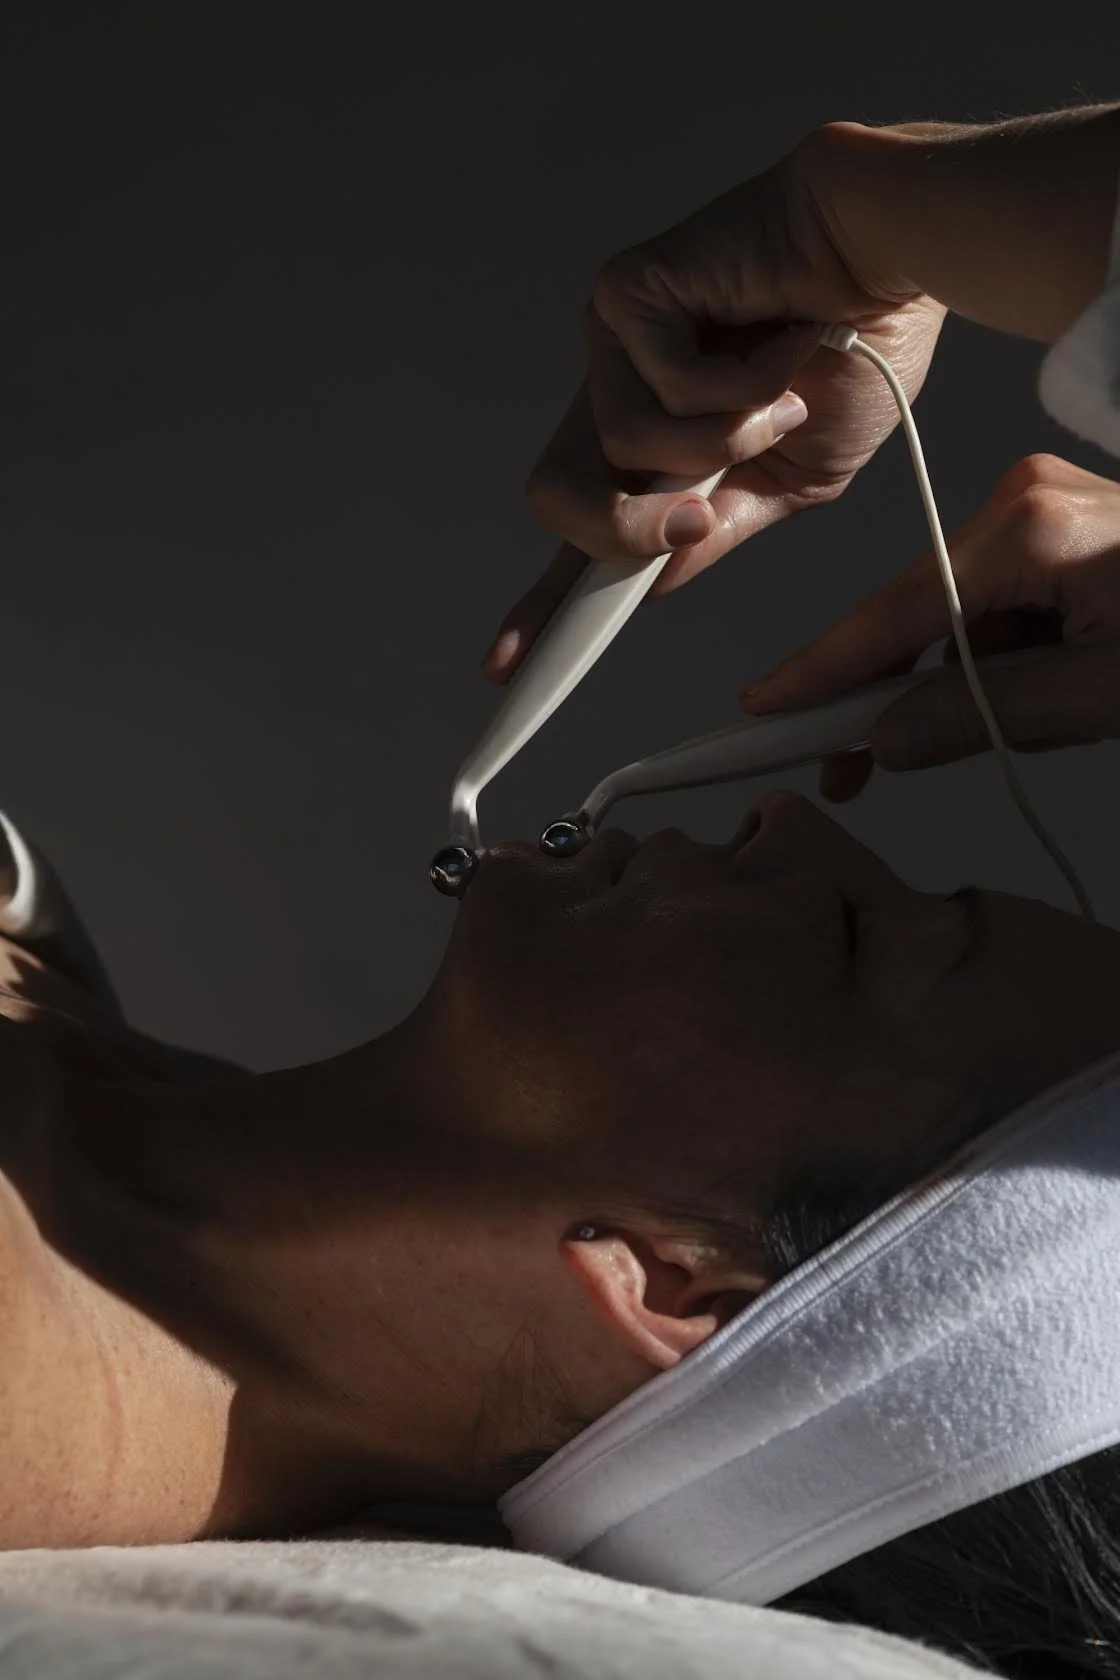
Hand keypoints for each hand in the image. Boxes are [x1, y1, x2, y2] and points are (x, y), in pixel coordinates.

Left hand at [483, 123, 946, 680]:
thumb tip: (650, 582)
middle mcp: (620, 394)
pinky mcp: (628, 294)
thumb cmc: (856, 353)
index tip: (501, 666)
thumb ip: (715, 528)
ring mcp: (617, 341)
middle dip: (627, 525)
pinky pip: (659, 394)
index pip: (580, 528)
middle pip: (556, 496)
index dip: (539, 601)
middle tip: (702, 511)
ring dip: (724, 442)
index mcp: (656, 446)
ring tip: (779, 391)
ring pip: (621, 450)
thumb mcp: (792, 479)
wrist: (897, 264)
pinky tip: (777, 338)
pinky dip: (739, 390)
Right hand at [742, 454, 1119, 799]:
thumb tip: (885, 739)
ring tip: (973, 742)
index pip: (895, 614)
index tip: (763, 711)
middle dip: (888, 694)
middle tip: (846, 768)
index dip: (822, 671)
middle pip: (918, 614)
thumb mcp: (1105, 696)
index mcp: (1028, 527)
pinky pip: (1000, 608)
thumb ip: (984, 717)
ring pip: (958, 619)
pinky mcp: (1065, 533)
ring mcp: (1045, 512)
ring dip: (953, 686)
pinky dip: (996, 663)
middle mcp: (1025, 502)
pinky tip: (1021, 704)